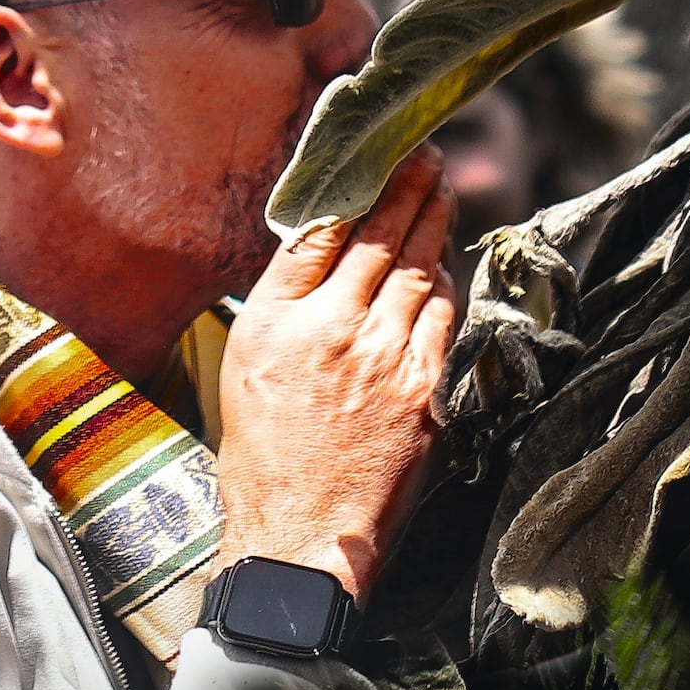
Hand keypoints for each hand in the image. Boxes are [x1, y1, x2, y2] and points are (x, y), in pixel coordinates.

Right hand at [210, 151, 459, 599]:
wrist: (299, 535)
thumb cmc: (263, 458)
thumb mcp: (245, 366)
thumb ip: (284, 306)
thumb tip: (320, 252)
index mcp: (276, 320)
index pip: (320, 228)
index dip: (353, 184)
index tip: (372, 157)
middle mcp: (331, 328)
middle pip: (379, 234)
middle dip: (407, 185)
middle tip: (426, 155)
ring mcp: (383, 356)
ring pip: (419, 266)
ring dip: (434, 221)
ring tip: (441, 191)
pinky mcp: (422, 386)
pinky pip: (442, 314)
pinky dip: (444, 281)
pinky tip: (444, 262)